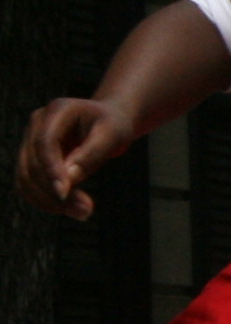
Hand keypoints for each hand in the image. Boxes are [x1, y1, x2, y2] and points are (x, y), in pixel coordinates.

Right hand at [17, 97, 136, 219]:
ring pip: (25, 177)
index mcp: (57, 110)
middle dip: (54, 191)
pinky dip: (43, 199)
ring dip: (48, 200)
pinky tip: (67, 208)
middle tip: (85, 211)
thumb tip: (68, 179)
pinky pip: (27, 183)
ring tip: (82, 212)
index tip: (64, 193)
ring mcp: (30, 141)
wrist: (107, 120)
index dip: (51, 170)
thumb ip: (91, 155)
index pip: (44, 143)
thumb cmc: (112, 124)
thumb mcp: (112, 135)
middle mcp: (37, 124)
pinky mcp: (31, 157)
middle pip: (32, 163)